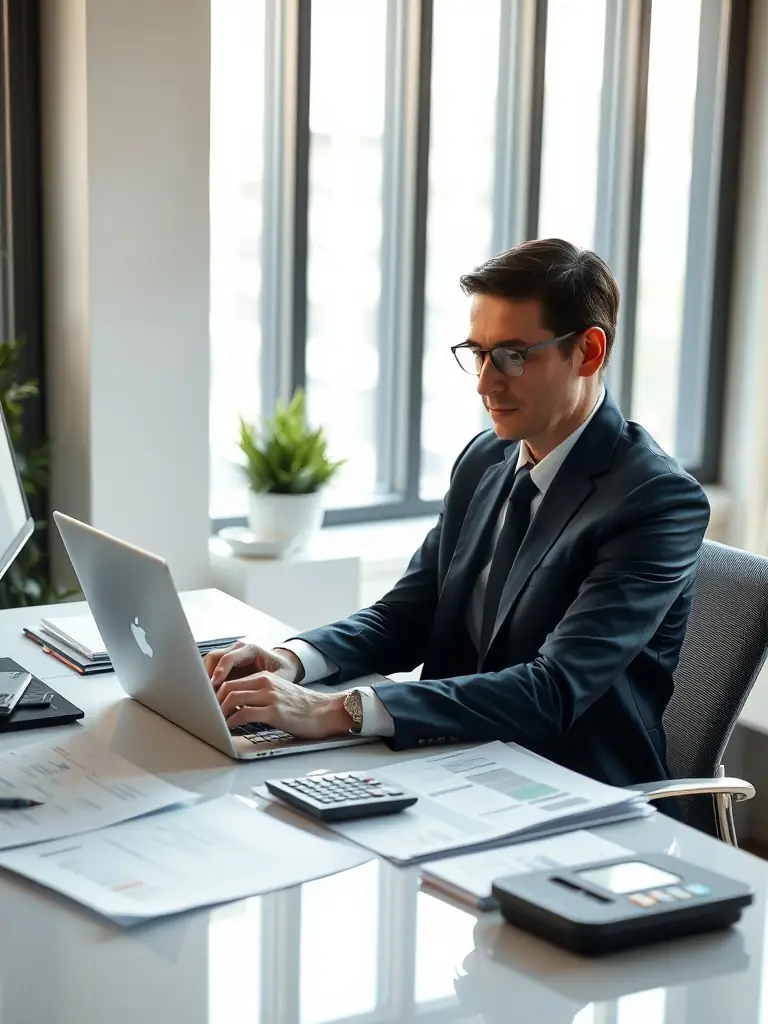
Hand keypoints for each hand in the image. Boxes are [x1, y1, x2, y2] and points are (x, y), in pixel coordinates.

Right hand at [203, 642, 303, 685]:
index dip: (220, 670)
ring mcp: (230, 655)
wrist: (283, 663)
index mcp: (251, 649)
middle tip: (207, 692)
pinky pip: (212, 669)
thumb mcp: (280, 676)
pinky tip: (211, 694)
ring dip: (205, 678)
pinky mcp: (226, 664)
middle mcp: (238, 649)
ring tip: (208, 695)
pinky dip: (208, 680)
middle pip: (214, 657)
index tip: (215, 683)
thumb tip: (253, 696)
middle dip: (207, 674)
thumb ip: (266, 684)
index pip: (229, 657)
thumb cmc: (283, 669)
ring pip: (209, 662)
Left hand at [214, 672, 350, 738]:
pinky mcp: (274, 711)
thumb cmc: (302, 707)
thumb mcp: (278, 694)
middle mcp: (265, 683)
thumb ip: (258, 695)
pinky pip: (244, 714)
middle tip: (206, 715)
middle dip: (212, 702)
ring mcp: (269, 696)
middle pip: (227, 687)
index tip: (207, 705)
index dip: (215, 693)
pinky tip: (229, 729)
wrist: (326, 712)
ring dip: (219, 712)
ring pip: (232, 698)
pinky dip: (232, 722)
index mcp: (265, 677)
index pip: (230, 680)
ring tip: (215, 723)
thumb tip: (233, 706)